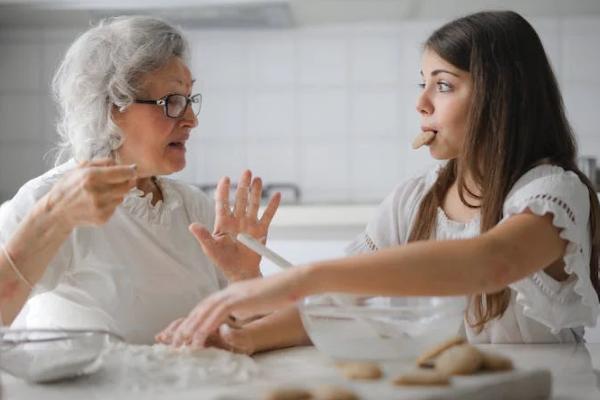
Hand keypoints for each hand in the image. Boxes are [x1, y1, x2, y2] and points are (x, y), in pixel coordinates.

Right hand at [44, 159, 136, 230]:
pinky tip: (98, 202)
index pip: (123, 173)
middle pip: (126, 185)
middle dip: (125, 181)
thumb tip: (123, 164)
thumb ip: (102, 163)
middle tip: (118, 180)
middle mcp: (97, 193)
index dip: (131, 171)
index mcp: (91, 177)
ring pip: (122, 197)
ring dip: (117, 193)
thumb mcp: (80, 168)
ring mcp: (101, 207)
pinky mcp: (102, 218)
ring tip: (102, 192)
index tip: (133, 170)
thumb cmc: (68, 187)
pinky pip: (115, 207)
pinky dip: (111, 203)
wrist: (57, 212)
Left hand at [158, 267, 309, 347]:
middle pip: (203, 306)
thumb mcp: (258, 302)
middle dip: (188, 323)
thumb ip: (245, 308)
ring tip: (183, 341)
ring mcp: (235, 292)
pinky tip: (200, 334)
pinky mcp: (241, 297)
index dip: (195, 318)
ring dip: (193, 326)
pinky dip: (208, 324)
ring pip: (207, 310)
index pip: (208, 305)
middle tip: (177, 339)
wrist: (293, 282)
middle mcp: (230, 290)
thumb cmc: (280, 293)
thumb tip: (238, 317)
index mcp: (233, 291)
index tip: (186, 332)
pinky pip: (219, 312)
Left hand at [190, 170, 280, 281]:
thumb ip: (203, 236)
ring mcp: (249, 224)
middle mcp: (237, 220)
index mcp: (223, 222)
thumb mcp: (211, 249)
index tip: (225, 178)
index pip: (222, 202)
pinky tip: (276, 195)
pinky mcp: (261, 231)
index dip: (223, 190)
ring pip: (253, 204)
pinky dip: (273, 206)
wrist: (240, 272)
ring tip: (258, 179)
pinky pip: (268, 216)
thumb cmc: (223, 260)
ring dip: (255, 191)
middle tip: (246, 172)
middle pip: (240, 199)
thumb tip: (191, 225)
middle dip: (243, 185)